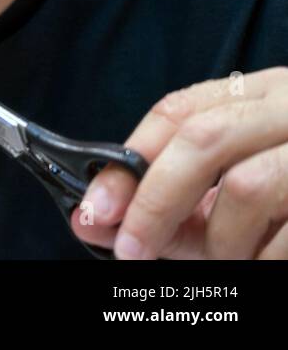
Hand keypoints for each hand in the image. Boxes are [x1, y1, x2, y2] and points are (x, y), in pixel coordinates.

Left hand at [70, 67, 287, 257]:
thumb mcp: (245, 170)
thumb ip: (179, 191)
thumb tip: (101, 221)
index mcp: (262, 92)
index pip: (177, 112)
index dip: (129, 162)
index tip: (95, 210)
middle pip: (203, 141)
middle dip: (155, 202)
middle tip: (131, 251)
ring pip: (246, 188)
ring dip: (218, 242)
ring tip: (220, 263)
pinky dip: (262, 261)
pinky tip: (258, 265)